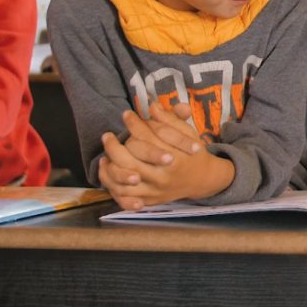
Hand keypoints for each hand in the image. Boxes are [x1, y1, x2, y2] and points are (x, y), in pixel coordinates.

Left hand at [98, 104, 232, 209]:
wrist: (202, 180)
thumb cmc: (193, 153)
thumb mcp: (187, 133)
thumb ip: (171, 119)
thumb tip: (153, 106)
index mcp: (174, 159)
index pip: (147, 139)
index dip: (134, 124)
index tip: (126, 114)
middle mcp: (163, 177)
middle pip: (129, 163)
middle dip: (114, 147)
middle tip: (107, 136)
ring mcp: (155, 191)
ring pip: (123, 183)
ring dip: (110, 168)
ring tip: (105, 155)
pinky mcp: (149, 200)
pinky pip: (124, 198)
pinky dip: (113, 186)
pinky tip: (110, 172)